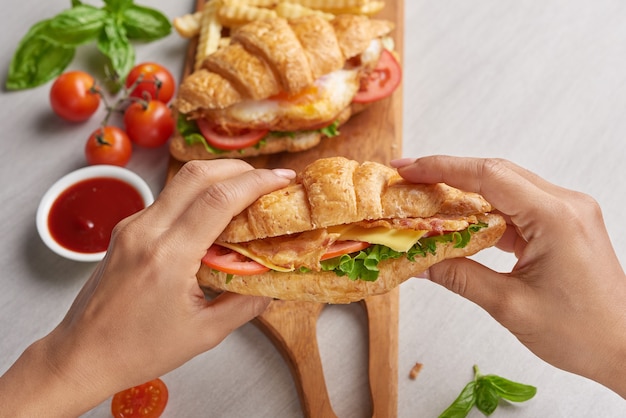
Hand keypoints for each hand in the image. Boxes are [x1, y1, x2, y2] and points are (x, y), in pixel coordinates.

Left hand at [0, 160, 295, 415]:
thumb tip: (276, 285)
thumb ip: (246, 304)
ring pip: (181, 181)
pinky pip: (168, 199)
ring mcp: (132, 226)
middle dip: (240, 168)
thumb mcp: (205, 333)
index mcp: (167, 257)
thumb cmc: (139, 349)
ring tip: (247, 192)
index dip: (257, 182)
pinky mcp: (127, 228)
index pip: (218, 199)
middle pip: (198, 173)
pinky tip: (214, 213)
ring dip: (219, 177)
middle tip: (269, 180)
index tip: (283, 179)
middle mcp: (146, 231)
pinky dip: (198, 195)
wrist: (83, 354)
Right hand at [392, 156, 625, 397]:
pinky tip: (457, 221)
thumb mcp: (510, 305)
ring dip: (463, 192)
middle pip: (495, 174)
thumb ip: (459, 276)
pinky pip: (516, 206)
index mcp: (556, 217)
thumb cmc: (582, 333)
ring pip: (504, 187)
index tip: (407, 169)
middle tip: (407, 181)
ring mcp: (567, 212)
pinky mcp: (563, 224)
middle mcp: (565, 204)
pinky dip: (483, 210)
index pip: (488, 176)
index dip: (441, 168)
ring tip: (424, 200)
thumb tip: (417, 260)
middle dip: (446, 174)